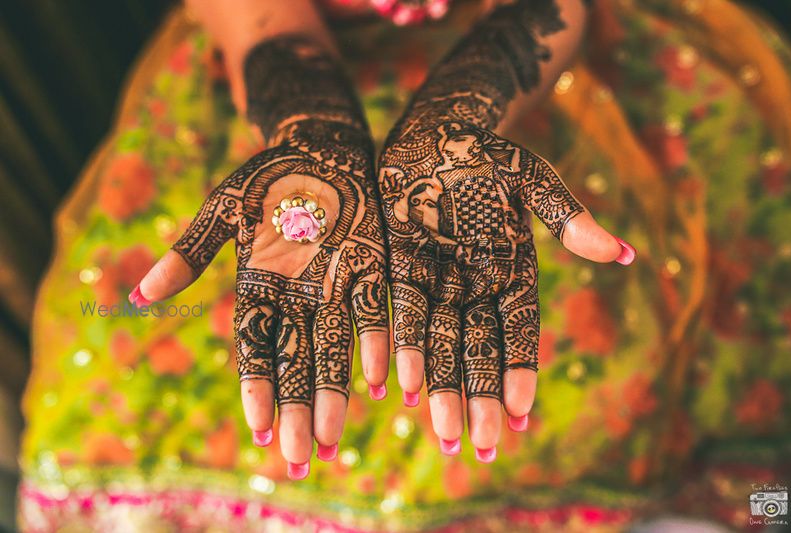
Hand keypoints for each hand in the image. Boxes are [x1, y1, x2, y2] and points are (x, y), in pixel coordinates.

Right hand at [131, 119, 388, 477]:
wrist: (321, 145)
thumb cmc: (266, 176)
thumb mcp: (223, 210)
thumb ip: (190, 252)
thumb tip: (136, 296)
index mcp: (260, 286)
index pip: (255, 348)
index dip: (258, 390)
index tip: (260, 434)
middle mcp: (299, 296)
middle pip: (296, 361)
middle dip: (298, 409)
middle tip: (304, 459)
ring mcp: (337, 284)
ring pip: (334, 347)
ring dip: (335, 393)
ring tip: (336, 439)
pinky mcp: (372, 266)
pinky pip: (375, 311)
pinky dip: (376, 344)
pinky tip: (381, 383)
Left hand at [379, 120, 632, 459]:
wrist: (434, 130)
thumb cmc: (489, 153)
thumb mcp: (532, 179)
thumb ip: (567, 217)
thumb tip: (624, 254)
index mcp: (513, 269)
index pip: (520, 330)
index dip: (520, 370)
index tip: (519, 413)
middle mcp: (475, 284)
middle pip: (480, 349)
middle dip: (480, 398)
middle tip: (481, 448)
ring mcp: (437, 280)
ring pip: (439, 344)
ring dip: (442, 391)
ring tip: (444, 438)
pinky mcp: (399, 268)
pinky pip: (400, 314)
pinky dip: (400, 350)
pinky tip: (400, 390)